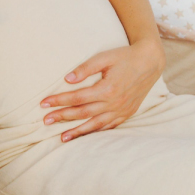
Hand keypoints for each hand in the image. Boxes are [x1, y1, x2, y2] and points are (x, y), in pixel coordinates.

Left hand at [39, 39, 164, 141]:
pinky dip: (95, 132)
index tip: (44, 103)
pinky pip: (109, 126)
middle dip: (62, 117)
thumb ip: (85, 68)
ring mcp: (121, 110)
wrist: (150, 61)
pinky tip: (85, 135)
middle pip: (82, 113)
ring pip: (95, 124)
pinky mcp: (127, 113)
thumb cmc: (125, 57)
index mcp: (107, 89)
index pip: (76, 97)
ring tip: (62, 137)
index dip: (59, 101)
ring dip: (77, 132)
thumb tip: (67, 79)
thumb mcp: (104, 57)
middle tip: (45, 121)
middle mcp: (114, 103)